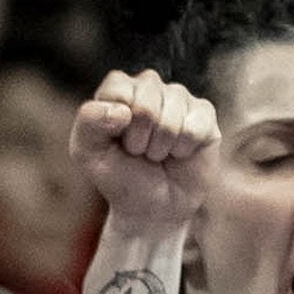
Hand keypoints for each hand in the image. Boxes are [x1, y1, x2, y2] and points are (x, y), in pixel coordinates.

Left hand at [70, 69, 215, 239]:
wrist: (153, 206)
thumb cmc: (119, 175)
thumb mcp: (89, 153)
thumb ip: (89, 123)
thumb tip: (122, 111)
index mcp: (118, 90)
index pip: (118, 87)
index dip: (115, 121)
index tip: (115, 140)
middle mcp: (150, 87)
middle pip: (145, 103)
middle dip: (138, 138)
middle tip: (138, 151)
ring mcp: (179, 98)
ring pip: (171, 116)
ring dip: (160, 146)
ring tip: (156, 154)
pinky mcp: (205, 114)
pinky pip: (195, 127)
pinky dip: (182, 148)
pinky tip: (179, 153)